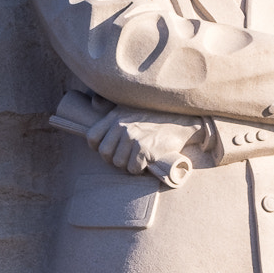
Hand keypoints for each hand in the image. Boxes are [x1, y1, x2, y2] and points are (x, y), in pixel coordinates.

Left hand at [86, 106, 201, 174]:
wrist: (181, 121)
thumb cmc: (154, 115)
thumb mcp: (130, 105)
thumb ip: (110, 106)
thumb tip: (93, 102)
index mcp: (115, 116)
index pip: (92, 137)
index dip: (98, 147)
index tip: (109, 150)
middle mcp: (122, 126)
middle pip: (105, 153)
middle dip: (114, 159)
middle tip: (127, 157)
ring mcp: (133, 137)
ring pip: (118, 163)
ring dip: (128, 165)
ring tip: (138, 158)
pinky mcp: (144, 149)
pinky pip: (133, 168)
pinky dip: (139, 169)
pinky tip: (146, 162)